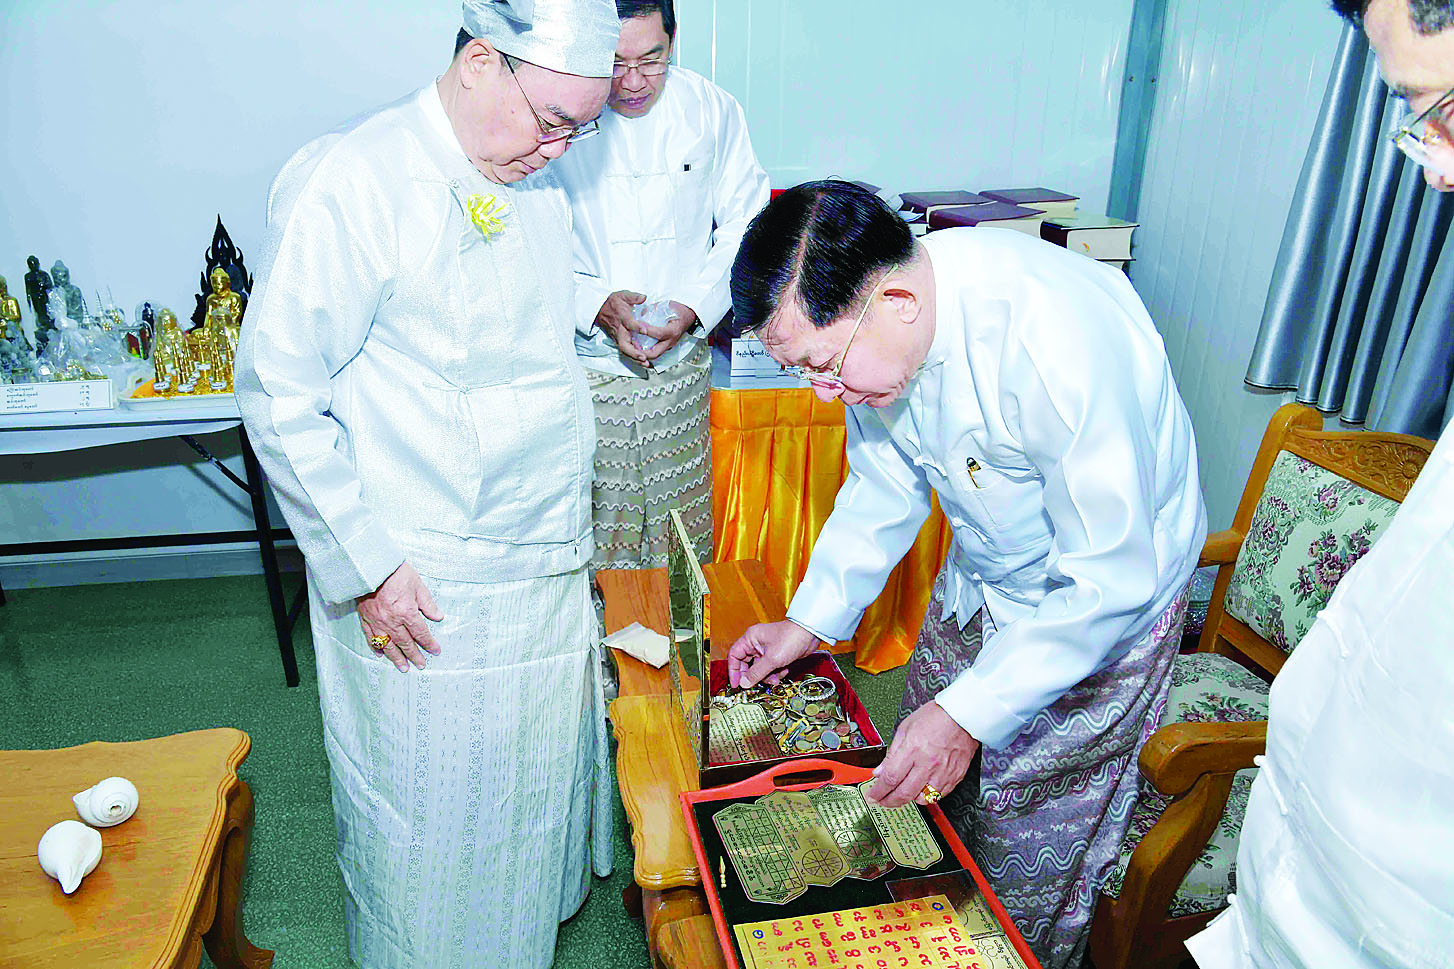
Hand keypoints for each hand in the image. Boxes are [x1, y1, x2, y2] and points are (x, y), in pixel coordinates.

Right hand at [356, 561, 443, 671]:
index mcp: (406, 612)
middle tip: (421, 665)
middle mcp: (391, 620)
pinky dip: (376, 647)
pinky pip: (370, 637)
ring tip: (403, 667)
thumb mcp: (418, 585)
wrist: (371, 566)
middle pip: (405, 643)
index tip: (435, 651)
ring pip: (387, 645)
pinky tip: (380, 654)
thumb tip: (438, 617)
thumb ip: (427, 604)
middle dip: (414, 655)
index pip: (420, 633)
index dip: (429, 643)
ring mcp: (377, 621)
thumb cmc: (395, 572)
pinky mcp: (365, 618)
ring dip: (396, 658)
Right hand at [593, 290, 648, 364]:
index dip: (636, 327)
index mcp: (621, 317)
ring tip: (646, 363)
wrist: (599, 309)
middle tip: (643, 357)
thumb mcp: (623, 295)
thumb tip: (644, 297)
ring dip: (635, 358)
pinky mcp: (618, 341)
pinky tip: (643, 362)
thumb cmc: (613, 303)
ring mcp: (618, 337)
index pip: (628, 323)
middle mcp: (619, 329)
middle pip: (624, 344)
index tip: (645, 330)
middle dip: (634, 352)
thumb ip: (634, 297)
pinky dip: (634, 358)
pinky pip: (626, 351)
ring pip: (625, 351)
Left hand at [637, 301, 698, 360]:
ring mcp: (668, 346)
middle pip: (655, 353)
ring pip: (654, 355)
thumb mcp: (669, 306)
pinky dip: (646, 350)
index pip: (659, 334)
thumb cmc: (679, 311)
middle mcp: (671, 341)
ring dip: (642, 352)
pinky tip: (638, 345)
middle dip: (641, 351)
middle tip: (632, 344)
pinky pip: (655, 351)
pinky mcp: (665, 347)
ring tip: (633, 345)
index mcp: (673, 331)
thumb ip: (655, 309)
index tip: (637, 326)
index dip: (647, 331)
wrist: (688, 316)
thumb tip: (642, 311)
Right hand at [727, 620, 820, 688]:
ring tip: (776, 678)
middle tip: (755, 685)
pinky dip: (776, 673)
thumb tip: (743, 683)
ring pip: (759, 669)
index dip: (733, 671)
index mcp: (750, 639)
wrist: (811, 634)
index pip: (734, 656)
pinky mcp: (776, 655)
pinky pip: (770, 668)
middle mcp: (756, 643)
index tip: (735, 684)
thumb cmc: (791, 639)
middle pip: (747, 664)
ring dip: (767, 676)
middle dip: (753, 675)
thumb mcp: (772, 659)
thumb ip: (756, 673)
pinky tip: (784, 671)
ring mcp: (766, 650)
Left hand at [864, 701, 978, 808]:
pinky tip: (921, 790)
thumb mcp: (906, 728)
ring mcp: (942, 772)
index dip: (878, 791)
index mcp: (912, 749)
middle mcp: (927, 764)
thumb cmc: (936, 716)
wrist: (964, 715)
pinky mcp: (955, 777)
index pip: (890, 778)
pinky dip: (927, 796)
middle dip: (889, 801)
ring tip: (902, 793)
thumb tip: (879, 771)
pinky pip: (938, 796)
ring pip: (922, 799)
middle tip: (882, 801)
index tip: (873, 796)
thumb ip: (892, 753)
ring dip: (909, 800)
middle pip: (904, 793)